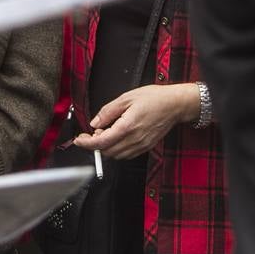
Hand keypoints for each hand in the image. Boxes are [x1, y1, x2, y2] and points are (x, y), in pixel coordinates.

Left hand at [72, 83, 199, 159]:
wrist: (175, 105)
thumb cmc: (154, 98)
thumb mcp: (126, 98)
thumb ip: (108, 111)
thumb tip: (94, 122)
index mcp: (128, 126)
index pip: (101, 142)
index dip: (86, 143)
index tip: (79, 140)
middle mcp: (135, 139)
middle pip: (107, 152)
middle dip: (95, 144)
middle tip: (93, 131)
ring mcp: (141, 145)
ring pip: (116, 155)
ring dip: (106, 147)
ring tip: (106, 132)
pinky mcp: (146, 147)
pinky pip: (127, 155)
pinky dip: (117, 149)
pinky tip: (116, 137)